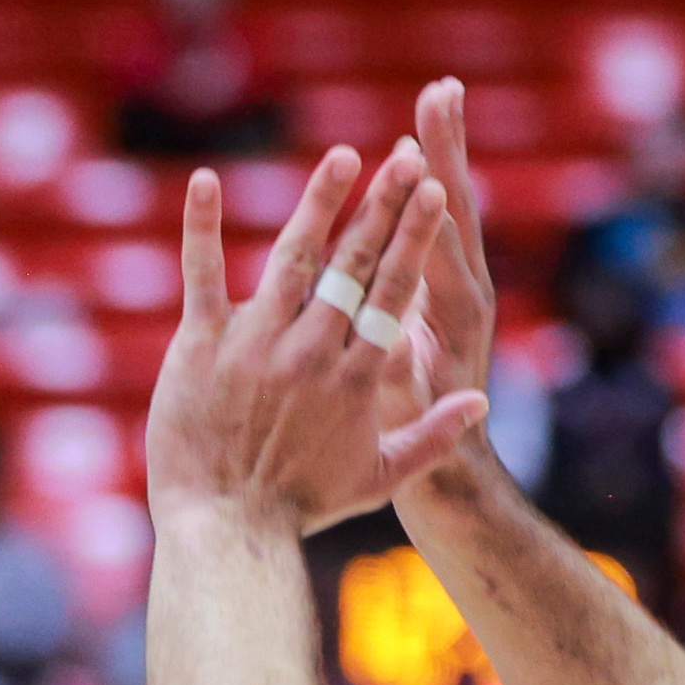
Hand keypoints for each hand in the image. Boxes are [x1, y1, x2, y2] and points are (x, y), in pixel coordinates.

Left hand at [146, 141, 486, 535]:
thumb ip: (433, 438)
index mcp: (356, 377)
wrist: (227, 528)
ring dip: (320, 202)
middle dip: (385, 206)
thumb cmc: (301, 507)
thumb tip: (481, 404)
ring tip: (345, 155)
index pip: (394, 294)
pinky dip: (203, 226)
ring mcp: (256, 344)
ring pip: (293, 257)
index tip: (434, 190)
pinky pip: (202, 274)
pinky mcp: (202, 346)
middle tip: (406, 157)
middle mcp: (313, 351)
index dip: (414, 238)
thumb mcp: (379, 479)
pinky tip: (206, 178)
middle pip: (355, 266)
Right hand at [404, 76, 500, 474]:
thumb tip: (419, 378)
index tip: (419, 153)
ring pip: (448, 206)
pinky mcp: (444, 289)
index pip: (439, 246)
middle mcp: (463, 292)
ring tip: (440, 94)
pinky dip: (429, 181)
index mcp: (454, 318)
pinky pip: (439, 225)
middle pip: (453, 207)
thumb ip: (410, 395)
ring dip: (443, 149)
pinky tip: (412, 144)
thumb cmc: (426, 459)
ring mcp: (454, 287)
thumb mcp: (410, 427)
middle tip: (442, 90)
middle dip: (445, 148)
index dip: (427, 199)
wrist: (452, 479)